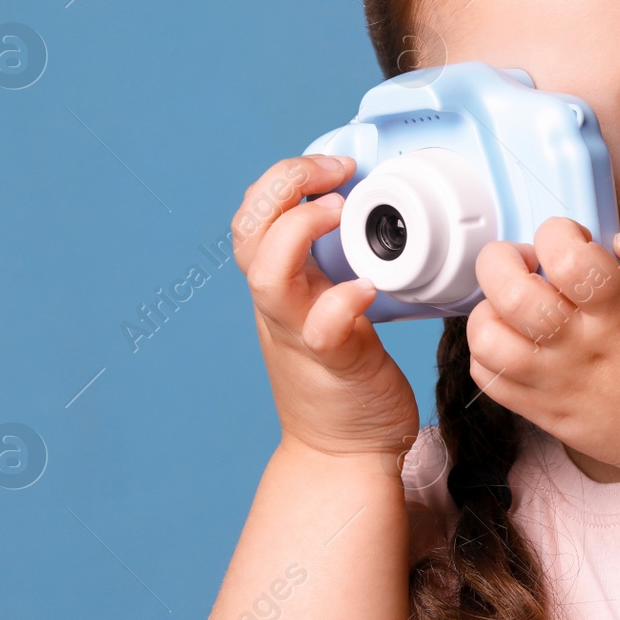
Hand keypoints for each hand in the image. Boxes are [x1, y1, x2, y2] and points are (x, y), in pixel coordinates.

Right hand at [232, 155, 420, 461]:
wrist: (343, 453)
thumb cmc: (344, 378)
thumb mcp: (326, 307)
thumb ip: (333, 271)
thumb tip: (371, 221)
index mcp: (280, 285)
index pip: (254, 214)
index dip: (284, 177)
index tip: (335, 165)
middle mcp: (279, 305)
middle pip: (247, 230)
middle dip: (283, 184)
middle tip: (335, 171)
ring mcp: (298, 334)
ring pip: (267, 274)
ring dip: (300, 230)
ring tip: (341, 212)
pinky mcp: (331, 363)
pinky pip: (321, 327)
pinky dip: (340, 301)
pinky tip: (367, 289)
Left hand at [467, 216, 619, 486]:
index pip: (563, 255)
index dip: (559, 232)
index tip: (576, 239)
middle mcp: (579, 347)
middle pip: (509, 292)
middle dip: (506, 260)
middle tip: (532, 262)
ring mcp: (554, 382)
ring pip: (487, 337)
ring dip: (492, 306)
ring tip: (519, 300)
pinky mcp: (543, 410)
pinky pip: (487, 377)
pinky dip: (488, 349)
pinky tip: (516, 336)